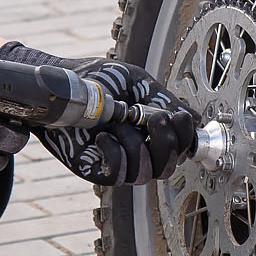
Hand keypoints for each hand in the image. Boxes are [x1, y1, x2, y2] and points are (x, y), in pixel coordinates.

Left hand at [0, 43, 193, 186]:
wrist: (62, 82)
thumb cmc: (98, 79)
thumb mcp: (137, 82)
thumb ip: (164, 100)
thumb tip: (193, 118)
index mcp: (152, 131)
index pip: (182, 149)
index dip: (187, 138)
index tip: (179, 118)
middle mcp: (138, 149)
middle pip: (168, 168)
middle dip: (167, 144)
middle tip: (154, 118)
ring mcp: (117, 161)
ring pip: (144, 174)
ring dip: (136, 145)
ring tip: (119, 121)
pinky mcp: (94, 168)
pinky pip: (116, 176)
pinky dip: (115, 155)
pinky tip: (103, 136)